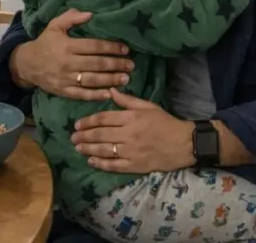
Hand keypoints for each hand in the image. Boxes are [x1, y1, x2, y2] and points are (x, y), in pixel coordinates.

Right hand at [9, 9, 134, 100]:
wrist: (26, 64)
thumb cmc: (45, 42)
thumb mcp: (54, 25)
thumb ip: (71, 17)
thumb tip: (90, 14)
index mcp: (68, 45)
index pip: (94, 46)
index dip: (111, 48)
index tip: (125, 49)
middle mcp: (68, 62)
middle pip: (96, 64)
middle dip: (116, 64)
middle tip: (131, 65)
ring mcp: (65, 78)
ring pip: (92, 80)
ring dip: (110, 80)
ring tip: (125, 78)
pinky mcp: (63, 91)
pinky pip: (81, 94)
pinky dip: (95, 95)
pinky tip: (109, 93)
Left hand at [71, 88, 194, 173]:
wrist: (183, 143)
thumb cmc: (165, 122)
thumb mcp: (148, 106)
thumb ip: (127, 100)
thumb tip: (110, 90)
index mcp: (131, 117)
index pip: (104, 118)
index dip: (88, 121)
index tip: (78, 124)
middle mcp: (128, 134)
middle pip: (100, 134)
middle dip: (84, 136)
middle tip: (72, 137)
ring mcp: (130, 151)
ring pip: (103, 149)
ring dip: (88, 149)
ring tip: (77, 148)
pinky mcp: (134, 165)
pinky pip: (113, 165)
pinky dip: (100, 163)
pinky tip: (90, 161)